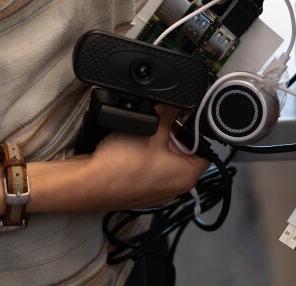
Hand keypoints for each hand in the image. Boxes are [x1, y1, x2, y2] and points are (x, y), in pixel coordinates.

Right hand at [82, 107, 208, 209]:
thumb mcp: (151, 128)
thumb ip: (169, 112)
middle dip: (176, 137)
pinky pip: (151, 172)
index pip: (206, 151)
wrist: (89, 184)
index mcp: (186, 176)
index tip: (191, 118)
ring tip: (149, 132)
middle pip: (185, 156)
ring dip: (160, 147)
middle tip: (165, 121)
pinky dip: (147, 159)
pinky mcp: (140, 193)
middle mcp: (175, 189)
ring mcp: (156, 194)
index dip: (200, 132)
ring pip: (167, 163)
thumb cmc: (121, 164)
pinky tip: (134, 148)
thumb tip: (177, 101)